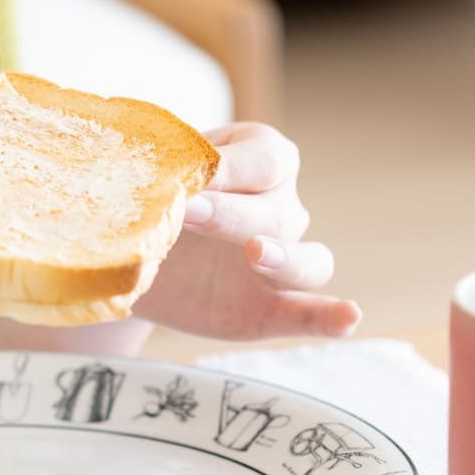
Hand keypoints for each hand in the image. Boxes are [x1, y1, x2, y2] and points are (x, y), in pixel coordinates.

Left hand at [134, 123, 359, 339]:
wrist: (125, 252)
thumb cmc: (145, 194)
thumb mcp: (151, 171)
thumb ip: (164, 167)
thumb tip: (159, 169)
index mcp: (259, 157)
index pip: (265, 158)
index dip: (232, 167)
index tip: (192, 177)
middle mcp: (280, 205)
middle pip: (278, 212)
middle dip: (232, 213)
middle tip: (187, 212)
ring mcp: (281, 259)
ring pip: (309, 261)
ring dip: (286, 258)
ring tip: (255, 253)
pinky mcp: (271, 307)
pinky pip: (309, 312)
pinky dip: (331, 317)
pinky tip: (348, 316)